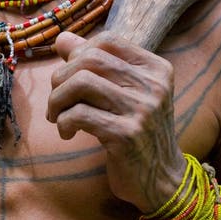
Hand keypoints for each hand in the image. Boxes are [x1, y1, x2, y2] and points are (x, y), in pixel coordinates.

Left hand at [47, 30, 186, 211]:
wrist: (163, 181)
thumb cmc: (138, 132)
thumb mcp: (124, 93)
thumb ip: (96, 64)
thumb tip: (62, 38)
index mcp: (156, 69)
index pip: (108, 41)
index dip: (80, 53)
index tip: (71, 76)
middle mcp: (154, 86)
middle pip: (91, 60)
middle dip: (62, 77)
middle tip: (57, 99)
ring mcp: (143, 110)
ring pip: (81, 82)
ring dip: (58, 99)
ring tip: (57, 116)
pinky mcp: (127, 135)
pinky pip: (79, 114)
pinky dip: (64, 121)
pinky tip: (67, 132)